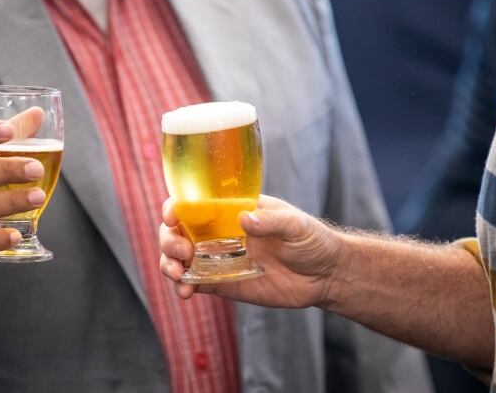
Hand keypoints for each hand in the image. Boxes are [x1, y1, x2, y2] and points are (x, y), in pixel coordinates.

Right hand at [159, 195, 347, 307]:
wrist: (325, 275)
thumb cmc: (311, 240)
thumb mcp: (295, 225)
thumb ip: (270, 221)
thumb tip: (243, 219)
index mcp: (231, 210)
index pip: (194, 204)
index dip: (176, 208)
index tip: (173, 216)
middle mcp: (219, 232)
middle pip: (178, 232)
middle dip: (169, 240)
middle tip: (184, 252)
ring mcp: (219, 259)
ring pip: (179, 258)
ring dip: (169, 264)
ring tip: (178, 275)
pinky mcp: (224, 284)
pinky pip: (195, 283)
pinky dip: (183, 287)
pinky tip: (186, 292)